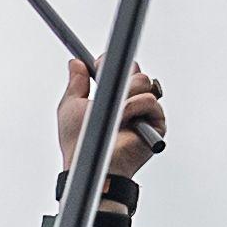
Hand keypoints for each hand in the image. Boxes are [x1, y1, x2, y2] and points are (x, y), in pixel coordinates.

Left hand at [53, 61, 165, 206]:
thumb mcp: (71, 106)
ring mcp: (144, 114)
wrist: (90, 162)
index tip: (98, 67)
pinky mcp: (156, 125)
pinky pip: (151, 101)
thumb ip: (75, 83)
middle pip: (137, 71)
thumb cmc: (79, 143)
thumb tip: (75, 64)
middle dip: (122, 76)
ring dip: (126, 93)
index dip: (112, 64)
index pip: (123, 69)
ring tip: (114, 112)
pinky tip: (123, 118)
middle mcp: (131, 104)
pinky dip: (134, 106)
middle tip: (109, 88)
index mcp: (113, 98)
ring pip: (144, 82)